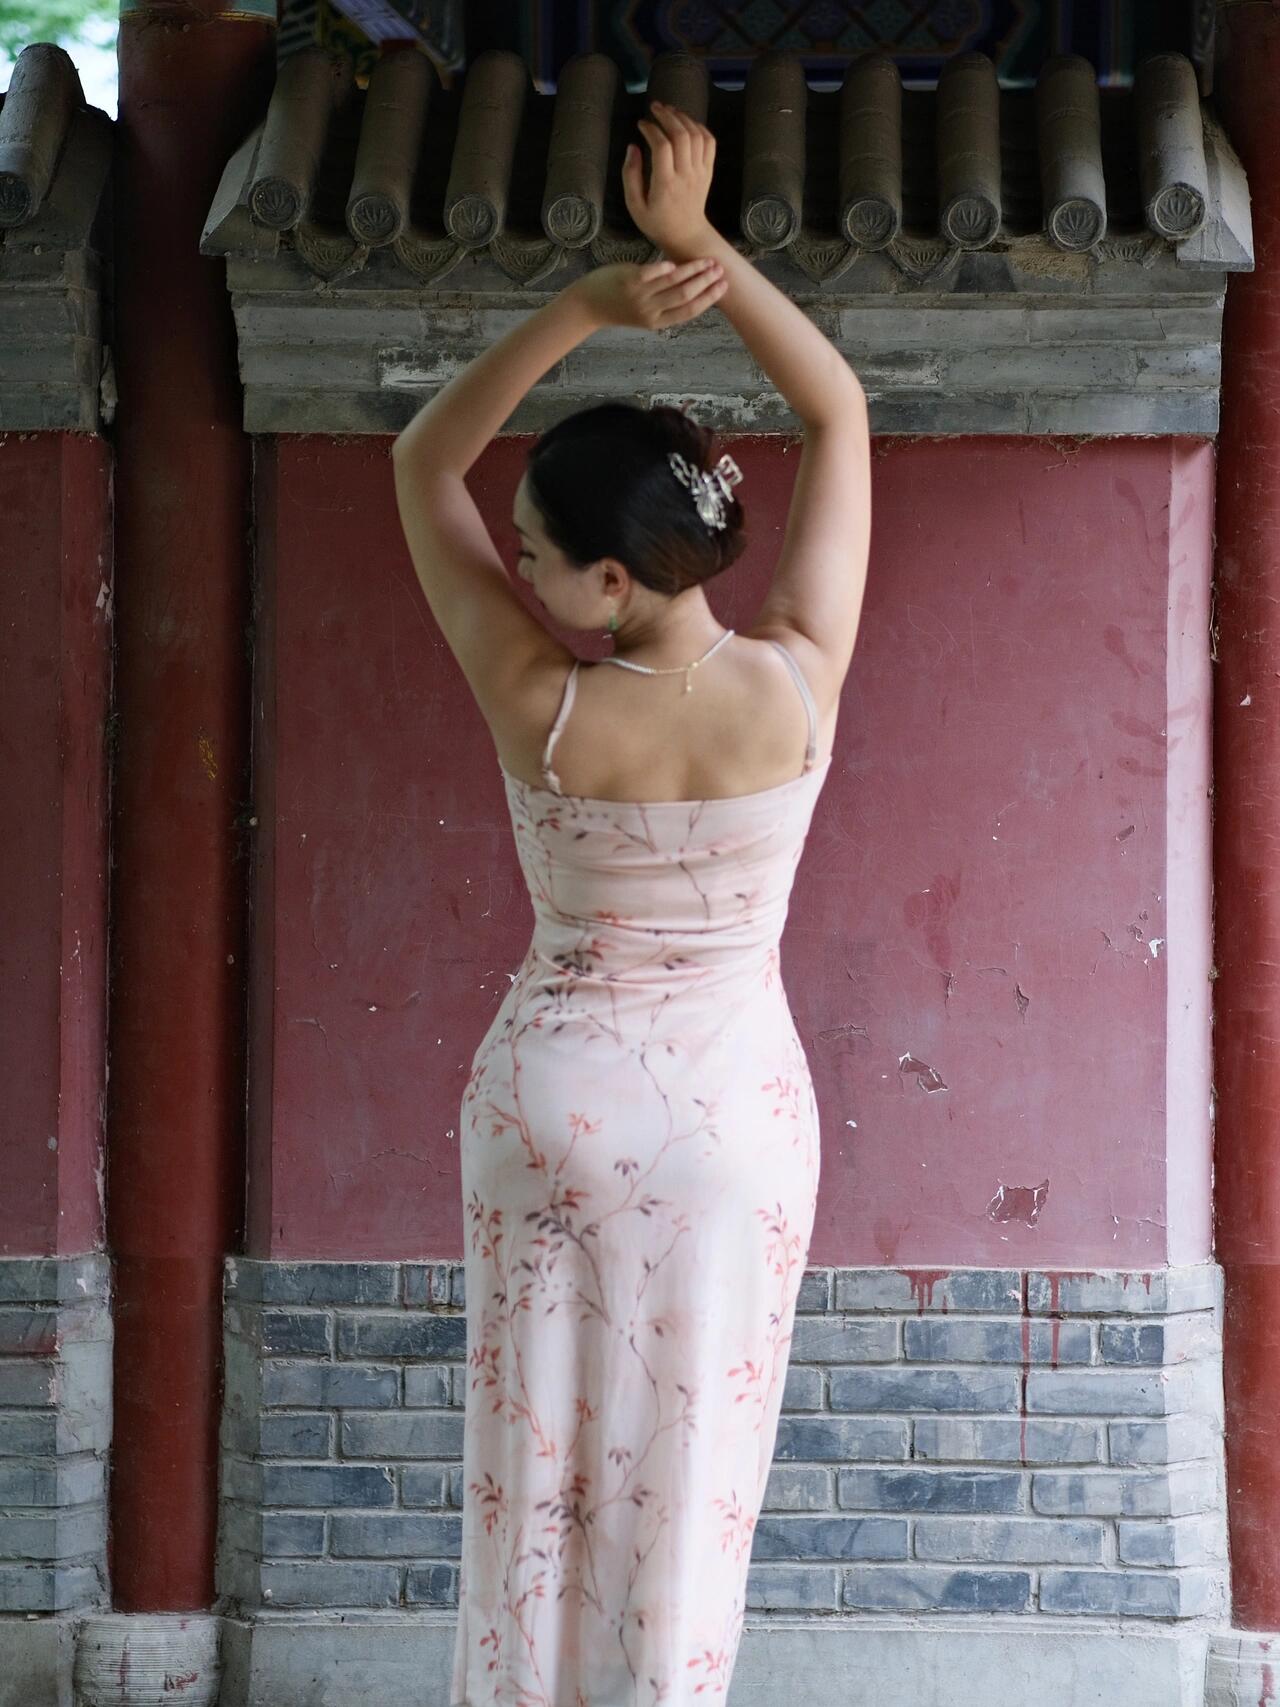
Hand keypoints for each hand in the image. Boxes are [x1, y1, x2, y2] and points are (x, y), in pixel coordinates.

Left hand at [573, 258, 726, 330]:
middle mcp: (651, 310)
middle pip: (686, 296)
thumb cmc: (619, 306)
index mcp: (658, 321)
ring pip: (673, 282)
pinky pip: (652, 271)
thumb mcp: (645, 312)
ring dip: (693, 270)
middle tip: (719, 269)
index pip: (690, 311)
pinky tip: (675, 261)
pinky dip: (665, 266)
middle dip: (706, 282)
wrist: (589, 305)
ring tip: (707, 261)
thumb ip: (665, 302)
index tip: (723, 287)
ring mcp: (641, 295)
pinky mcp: (630, 280)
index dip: (709, 299)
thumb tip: (691, 286)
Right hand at [623, 98, 715, 251]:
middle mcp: (685, 175)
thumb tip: (632, 147)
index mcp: (665, 184)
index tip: (641, 124)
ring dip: (683, 118)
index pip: (661, 147)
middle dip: (667, 116)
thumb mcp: (635, 205)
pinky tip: (686, 123)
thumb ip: (630, 176)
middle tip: (655, 107)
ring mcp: (700, 172)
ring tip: (669, 110)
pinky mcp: (708, 171)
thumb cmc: (657, 222)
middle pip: (681, 135)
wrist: (686, 235)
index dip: (651, 129)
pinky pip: (709, 142)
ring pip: (696, 135)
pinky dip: (699, 127)